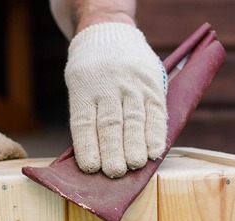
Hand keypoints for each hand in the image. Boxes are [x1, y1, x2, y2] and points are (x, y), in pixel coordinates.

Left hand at [65, 22, 167, 177]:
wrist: (107, 32)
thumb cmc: (90, 72)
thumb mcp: (78, 86)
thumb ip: (86, 115)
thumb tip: (92, 156)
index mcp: (83, 88)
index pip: (84, 122)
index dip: (88, 147)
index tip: (91, 168)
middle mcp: (107, 86)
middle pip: (110, 124)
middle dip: (113, 151)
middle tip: (115, 172)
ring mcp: (131, 84)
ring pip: (134, 119)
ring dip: (135, 146)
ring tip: (135, 165)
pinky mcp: (151, 85)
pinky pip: (155, 112)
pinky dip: (156, 134)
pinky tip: (155, 151)